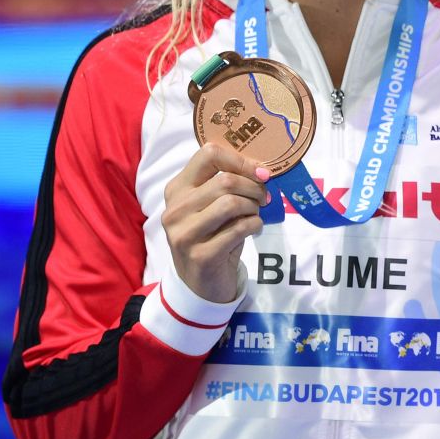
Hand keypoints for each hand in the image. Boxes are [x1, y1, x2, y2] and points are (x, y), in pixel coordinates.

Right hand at [162, 144, 270, 302]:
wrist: (200, 283)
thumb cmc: (212, 235)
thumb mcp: (212, 206)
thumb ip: (227, 185)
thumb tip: (263, 170)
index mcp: (177, 189)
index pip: (208, 154)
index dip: (241, 160)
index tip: (261, 172)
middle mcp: (175, 210)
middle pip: (225, 181)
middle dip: (254, 188)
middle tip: (264, 198)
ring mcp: (184, 234)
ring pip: (231, 202)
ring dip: (253, 207)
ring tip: (255, 214)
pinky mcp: (201, 255)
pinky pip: (239, 228)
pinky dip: (255, 225)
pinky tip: (253, 229)